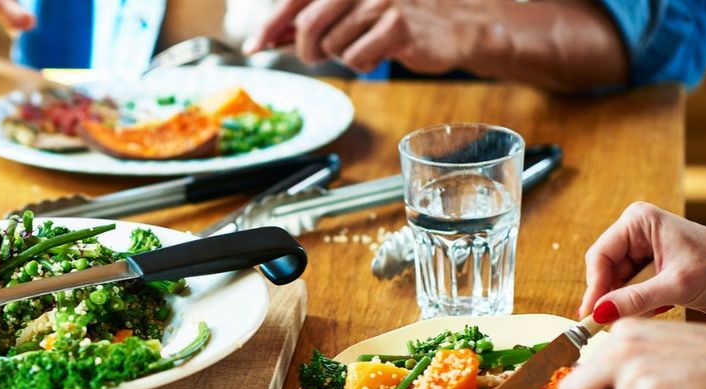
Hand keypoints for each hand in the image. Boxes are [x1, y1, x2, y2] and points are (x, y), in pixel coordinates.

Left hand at [244, 0, 488, 73]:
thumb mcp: (348, 14)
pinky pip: (358, 60)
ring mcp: (381, 1)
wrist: (451, 26)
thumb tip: (268, 38)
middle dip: (306, 50)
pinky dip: (363, 64)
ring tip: (364, 44)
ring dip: (341, 56)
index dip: (271, 24)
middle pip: (309, 26)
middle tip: (316, 56)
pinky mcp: (398, 26)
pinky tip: (380, 52)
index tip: (253, 47)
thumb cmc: (394, 19)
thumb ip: (308, 23)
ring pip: (333, 46)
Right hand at [579, 202, 705, 323]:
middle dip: (608, 296)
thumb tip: (599, 313)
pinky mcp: (650, 265)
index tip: (591, 314)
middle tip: (605, 322)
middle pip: (605, 269)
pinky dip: (635, 302)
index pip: (600, 255)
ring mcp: (643, 248)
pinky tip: (653, 309)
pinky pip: (628, 287)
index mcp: (640, 220)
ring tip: (638, 315)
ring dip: (623, 301)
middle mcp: (637, 230)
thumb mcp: (676, 286)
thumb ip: (634, 300)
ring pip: (615, 281)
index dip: (594, 286)